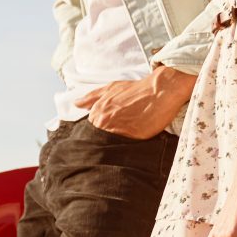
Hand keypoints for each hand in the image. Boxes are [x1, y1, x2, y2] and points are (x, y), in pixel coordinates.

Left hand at [75, 66, 195, 139]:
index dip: (98, 133)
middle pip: (98, 140)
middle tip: (116, 138)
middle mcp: (104, 122)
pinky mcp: (133, 138)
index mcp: (98, 112)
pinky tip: (132, 143)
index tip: (106, 133)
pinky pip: (125, 148)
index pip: (90, 131)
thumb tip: (76, 104)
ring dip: (113, 146)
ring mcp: (118, 131)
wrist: (160, 90)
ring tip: (124, 141)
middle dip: (104, 140)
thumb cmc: (137, 89)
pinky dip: (126, 148)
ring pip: (109, 145)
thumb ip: (92, 97)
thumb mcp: (111, 88)